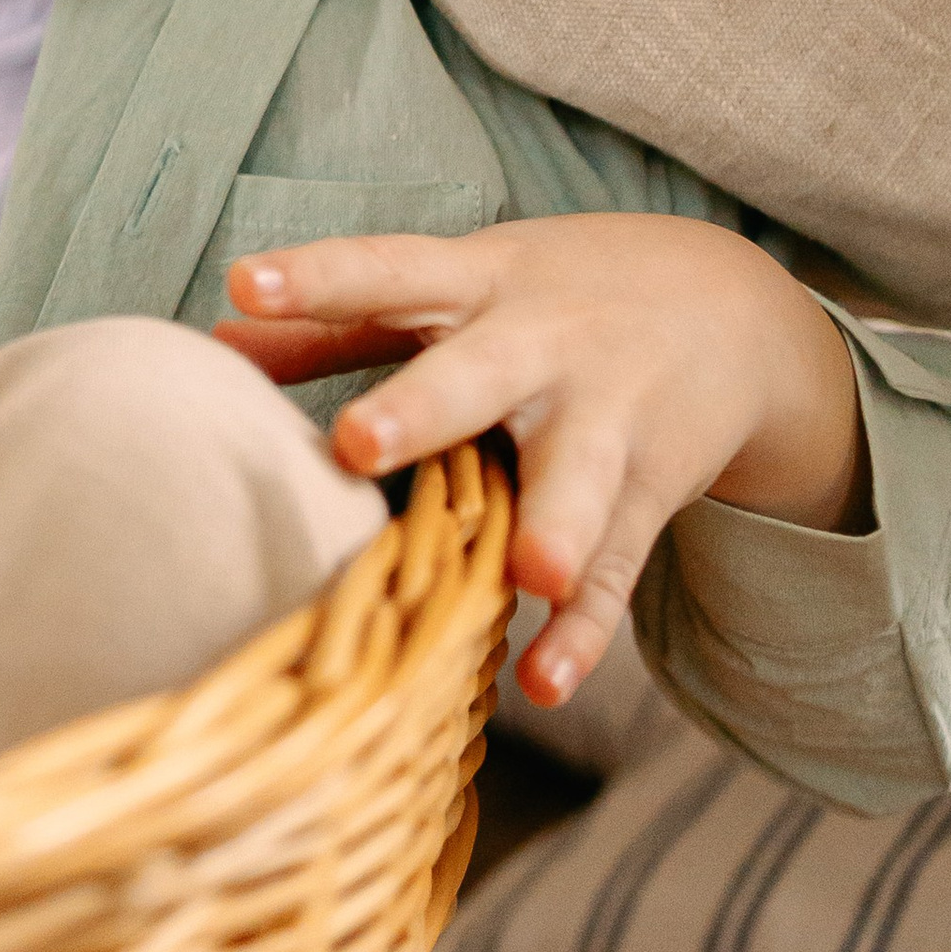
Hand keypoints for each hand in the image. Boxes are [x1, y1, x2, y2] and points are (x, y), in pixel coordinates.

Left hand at [211, 213, 866, 710]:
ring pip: (576, 476)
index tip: (246, 280)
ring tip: (527, 573)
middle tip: (357, 443)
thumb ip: (341, 317)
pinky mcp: (650, 491)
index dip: (318, 276)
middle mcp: (545, 345)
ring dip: (551, 524)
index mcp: (479, 282)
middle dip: (422, 406)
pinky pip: (615, 567)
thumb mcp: (458, 282)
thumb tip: (217, 334)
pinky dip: (584, 629)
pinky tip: (545, 681)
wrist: (733, 308)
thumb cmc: (547, 295)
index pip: (388, 270)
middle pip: (478, 374)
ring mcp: (607, 419)